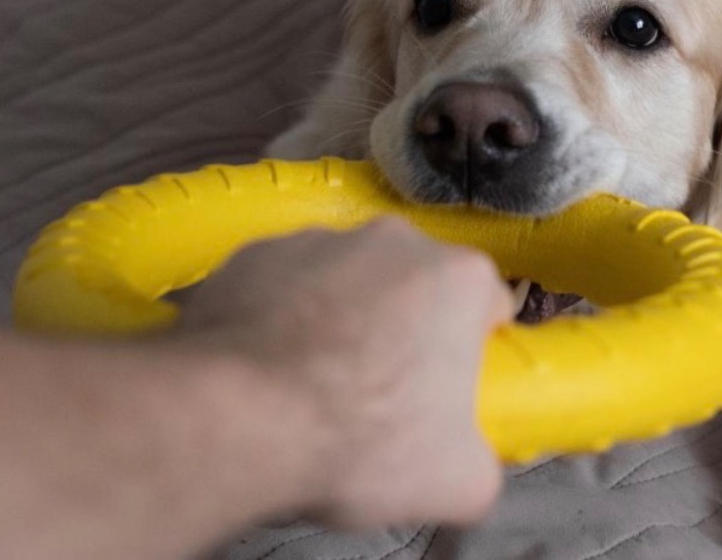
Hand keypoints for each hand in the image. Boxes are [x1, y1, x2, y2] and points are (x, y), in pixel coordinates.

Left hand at [178, 217, 513, 527]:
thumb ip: (481, 460)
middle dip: (403, 330)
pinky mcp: (253, 253)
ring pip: (345, 279)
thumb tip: (467, 459)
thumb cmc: (357, 441)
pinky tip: (267, 369)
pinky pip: (282, 284)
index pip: (487, 306)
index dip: (470, 353)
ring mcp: (317, 239)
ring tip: (312, 386)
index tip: (444, 393)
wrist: (233, 419)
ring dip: (339, 319)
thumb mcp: (458, 483)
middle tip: (379, 396)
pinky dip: (281, 316)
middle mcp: (392, 239)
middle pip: (414, 285)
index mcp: (459, 278)